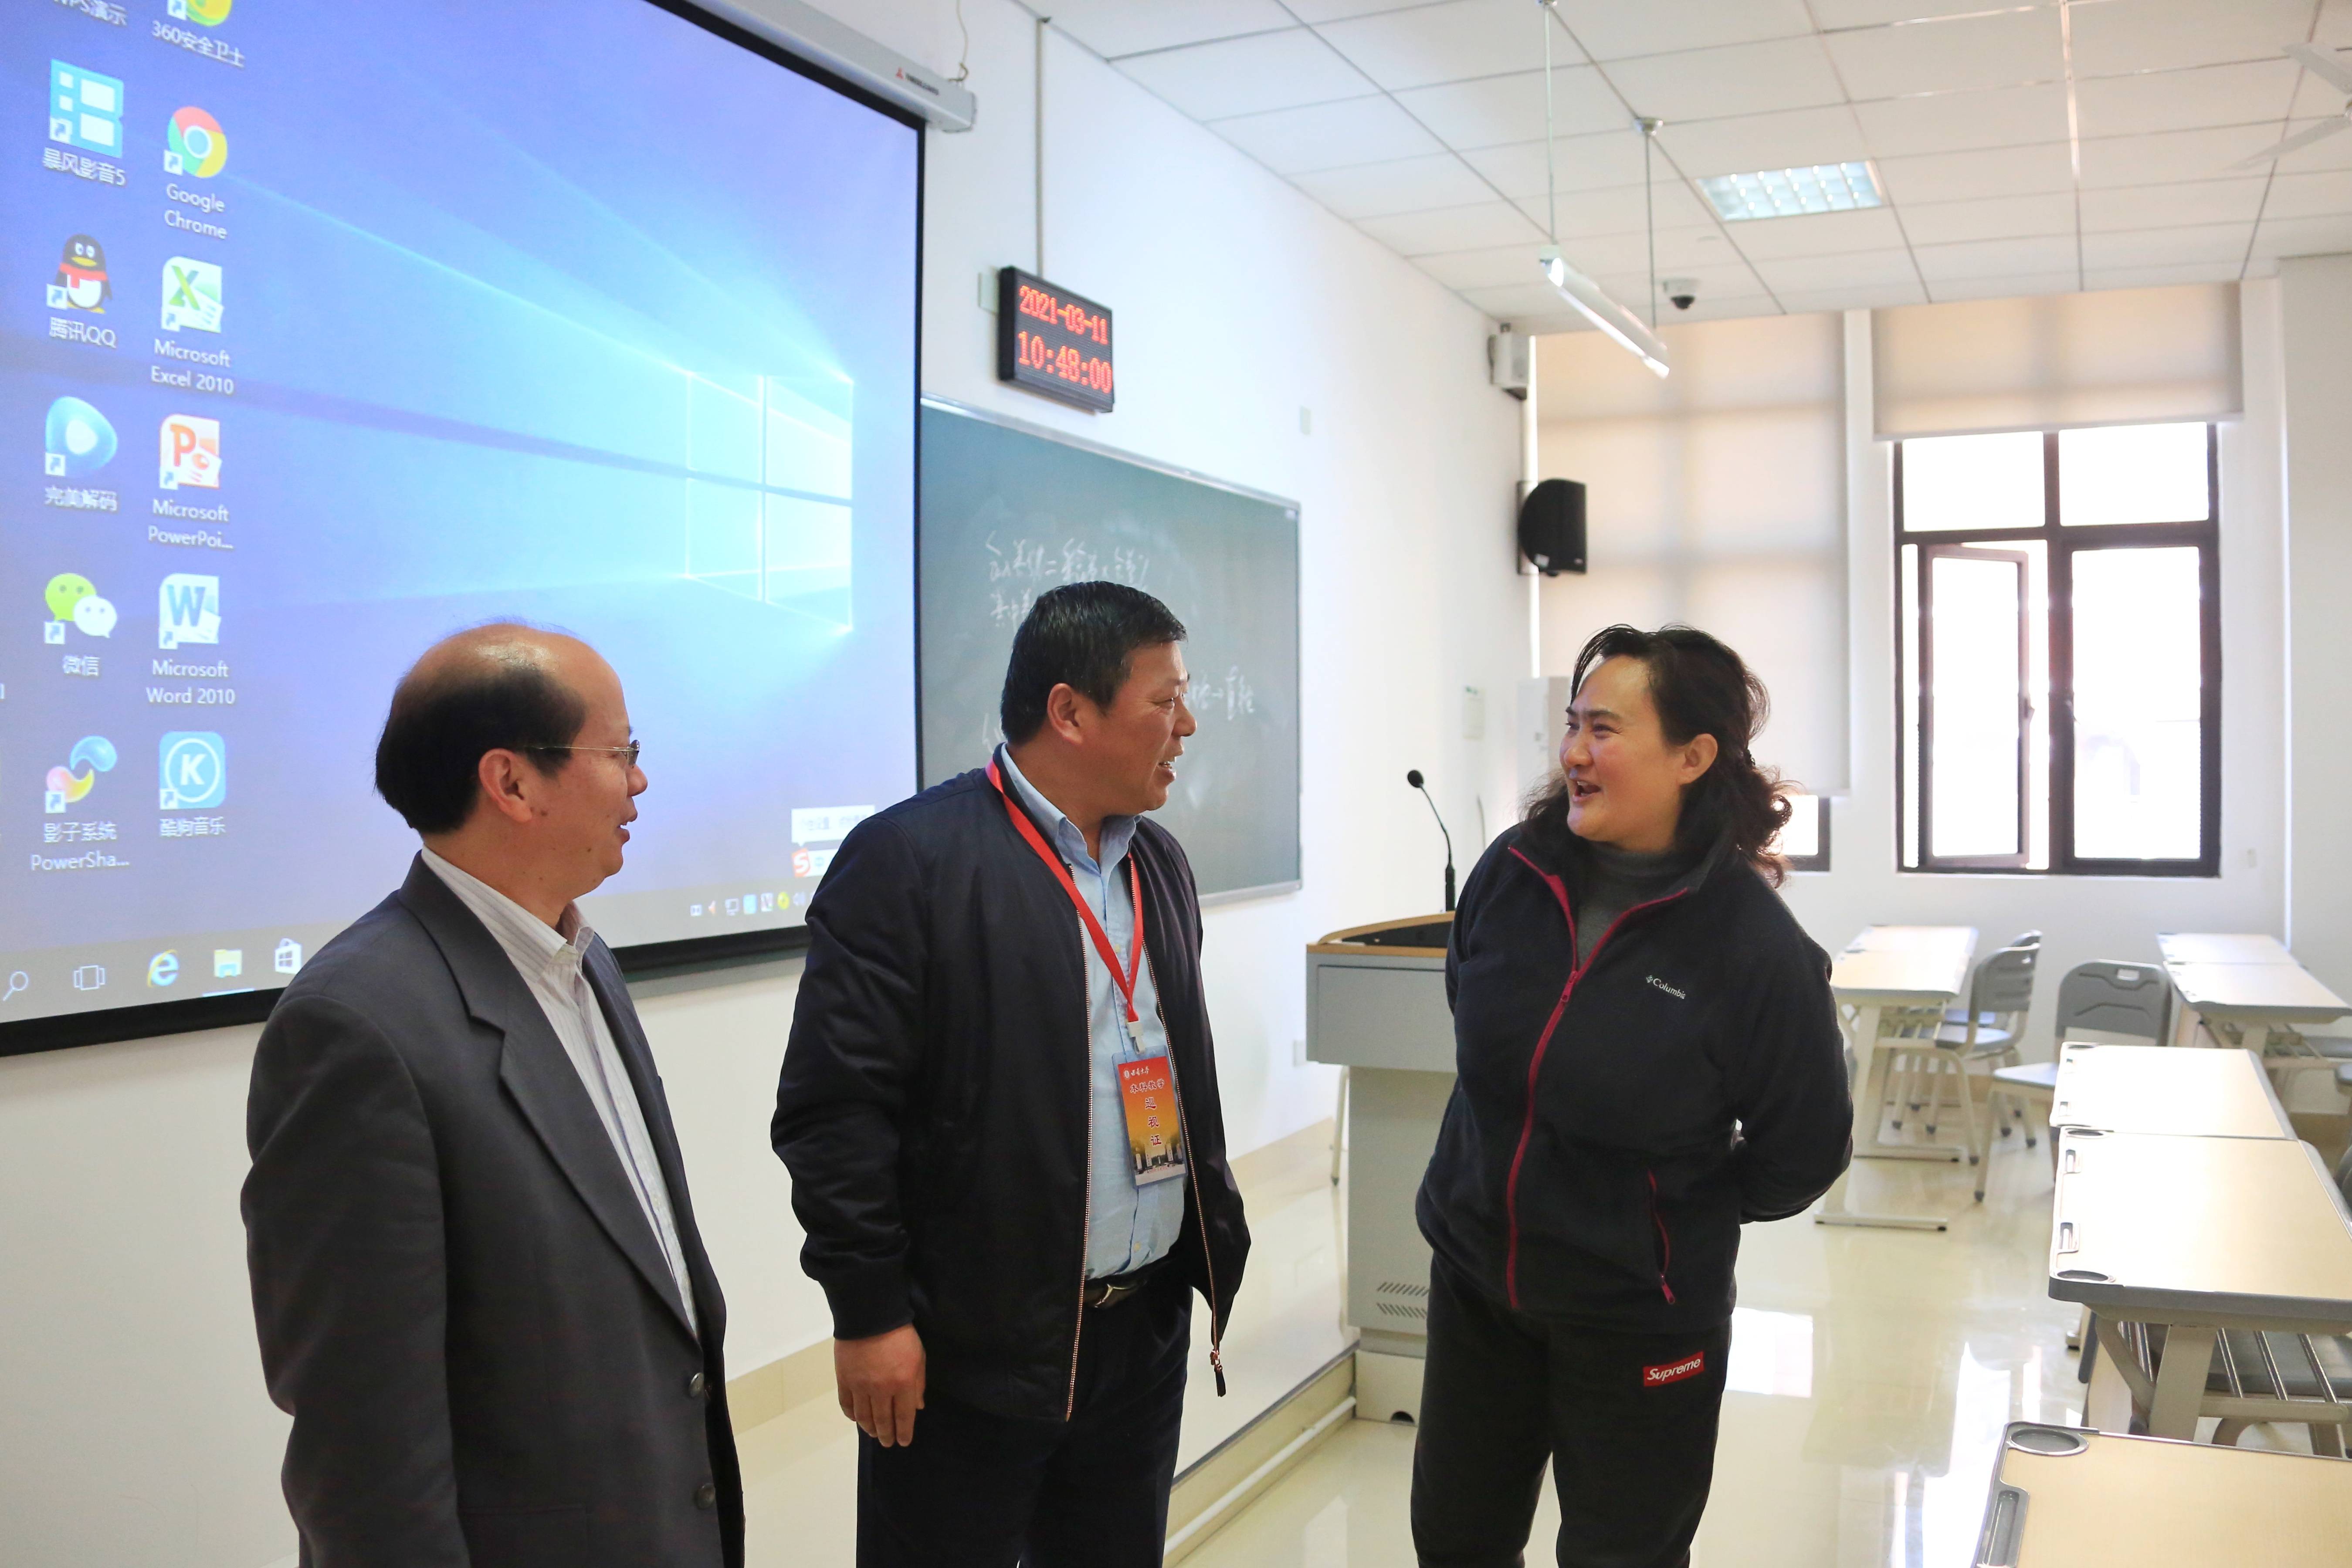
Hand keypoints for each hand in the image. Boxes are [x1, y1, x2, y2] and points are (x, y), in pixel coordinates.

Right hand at [835, 1324, 924, 1446]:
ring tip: (874, 1433)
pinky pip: (846, 1404)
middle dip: (886, 1435)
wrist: (871, 1315)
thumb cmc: (900, 1334)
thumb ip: (918, 1384)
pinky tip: (856, 1419)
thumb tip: (917, 1407)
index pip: (903, 1417)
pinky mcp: (844, 1379)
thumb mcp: (919, 1357)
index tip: (903, 1442)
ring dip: (869, 1428)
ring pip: (864, 1416)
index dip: (903, 1433)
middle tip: (887, 1443)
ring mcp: (860, 1386)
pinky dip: (851, 1414)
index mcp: (902, 1384)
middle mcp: (880, 1390)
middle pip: (882, 1420)